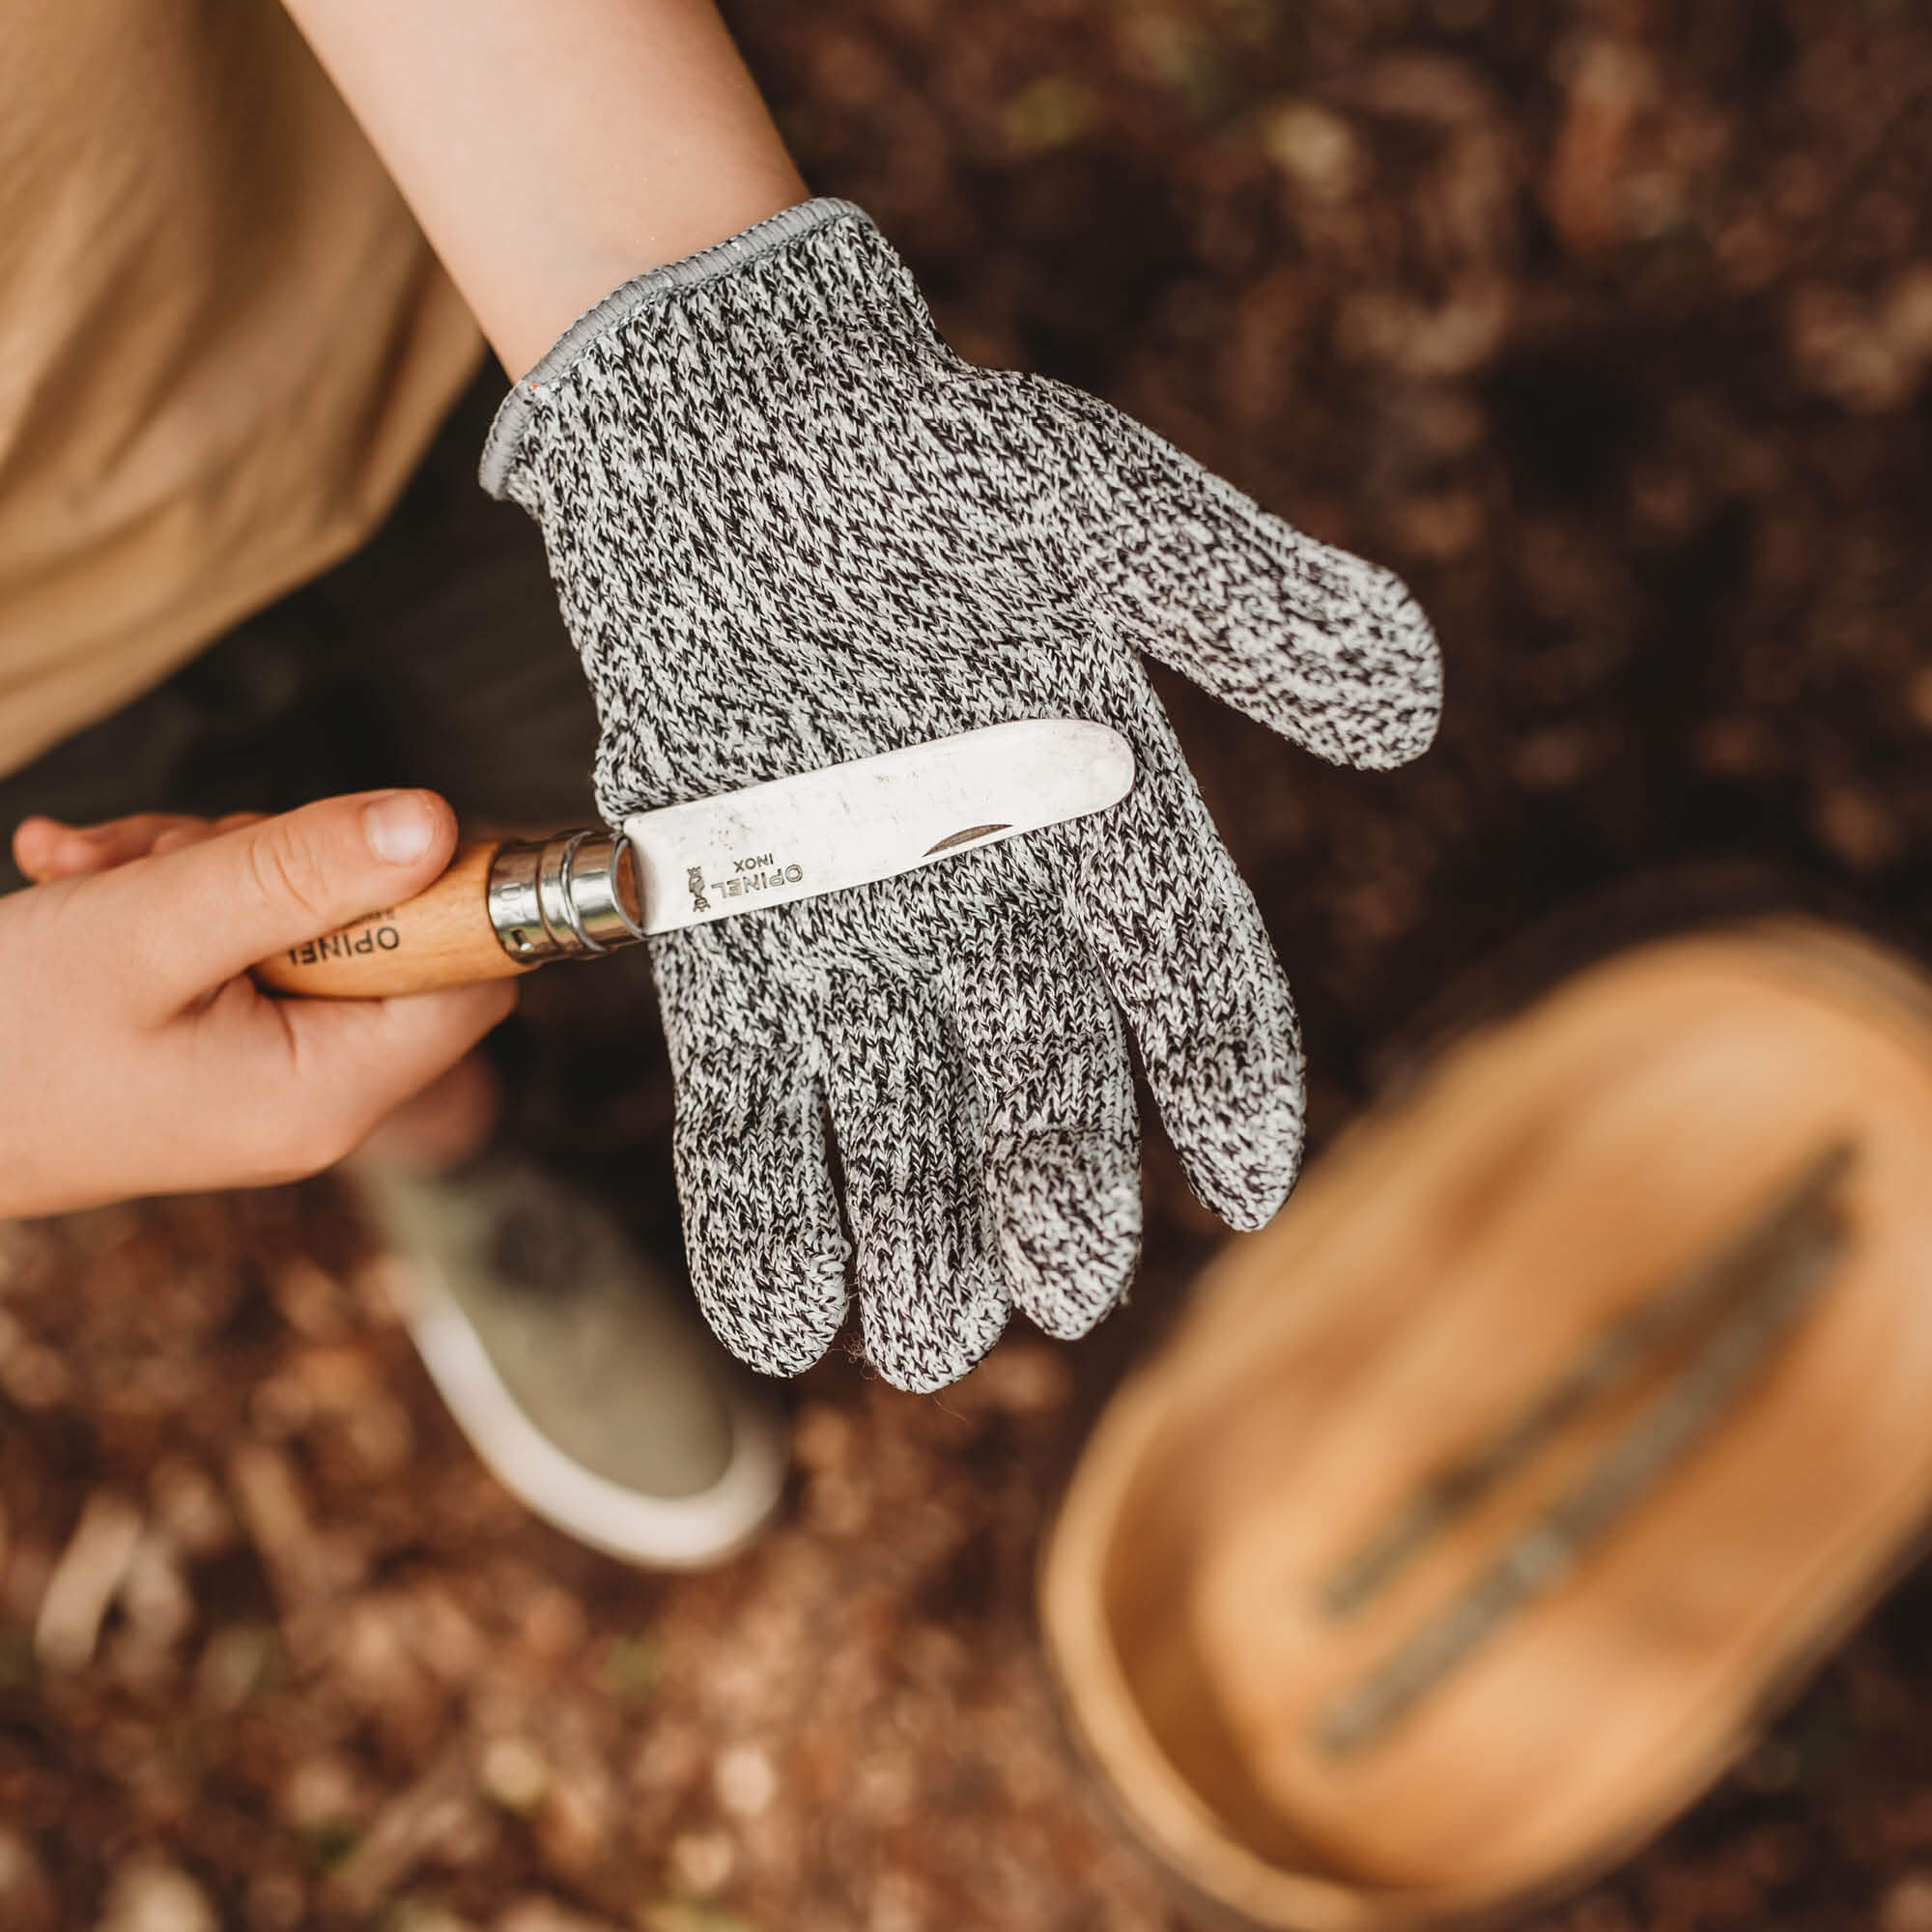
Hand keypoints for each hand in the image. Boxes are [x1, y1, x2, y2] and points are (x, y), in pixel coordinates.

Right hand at [1, 792, 516, 1217]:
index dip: (447, 887)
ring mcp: (274, 1068)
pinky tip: (86, 878)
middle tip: (178, 854)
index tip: (369, 826)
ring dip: (212, 866)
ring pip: (309, 917)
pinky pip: (249, 940)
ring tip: (101, 869)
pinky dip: (176, 893)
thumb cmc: (4, 1040)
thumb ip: (295, 872)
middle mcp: (322, 1091)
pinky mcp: (227, 1041)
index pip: (477, 974)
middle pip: (390, 931)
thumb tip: (433, 825)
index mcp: (331, 1088)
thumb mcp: (150, 930)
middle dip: (292, 862)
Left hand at [485, 199, 1441, 1391]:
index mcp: (1099, 816)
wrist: (726, 439)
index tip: (1251, 1184)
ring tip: (924, 1350)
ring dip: (908, 1241)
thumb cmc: (920, 459)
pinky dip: (760, 1207)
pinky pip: (749, 1096)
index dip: (1228, 1084)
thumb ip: (1247, 601)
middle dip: (1048, 1201)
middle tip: (1055, 1306)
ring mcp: (852, 927)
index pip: (1194, 979)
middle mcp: (987, 898)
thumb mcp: (1101, 503)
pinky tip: (777, 1320)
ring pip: (897, 1121)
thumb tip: (1411, 703)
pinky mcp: (727, 935)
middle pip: (1042, 1086)